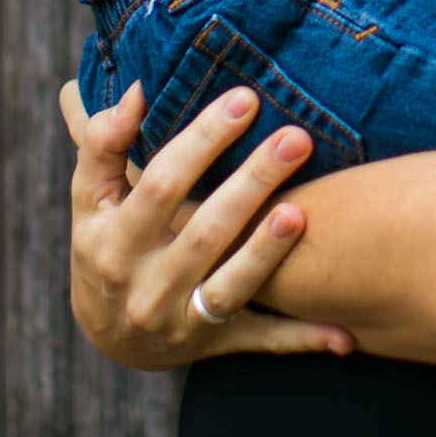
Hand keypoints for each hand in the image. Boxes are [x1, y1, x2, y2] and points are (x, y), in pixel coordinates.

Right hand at [65, 78, 356, 368]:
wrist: (107, 336)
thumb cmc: (104, 244)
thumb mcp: (89, 200)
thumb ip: (103, 144)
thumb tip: (138, 90)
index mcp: (114, 241)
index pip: (161, 184)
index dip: (202, 141)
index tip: (245, 99)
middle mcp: (147, 287)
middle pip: (205, 231)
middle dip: (252, 183)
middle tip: (296, 138)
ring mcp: (182, 321)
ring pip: (231, 288)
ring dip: (267, 253)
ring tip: (301, 212)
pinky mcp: (215, 345)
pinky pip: (263, 343)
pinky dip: (304, 339)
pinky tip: (346, 334)